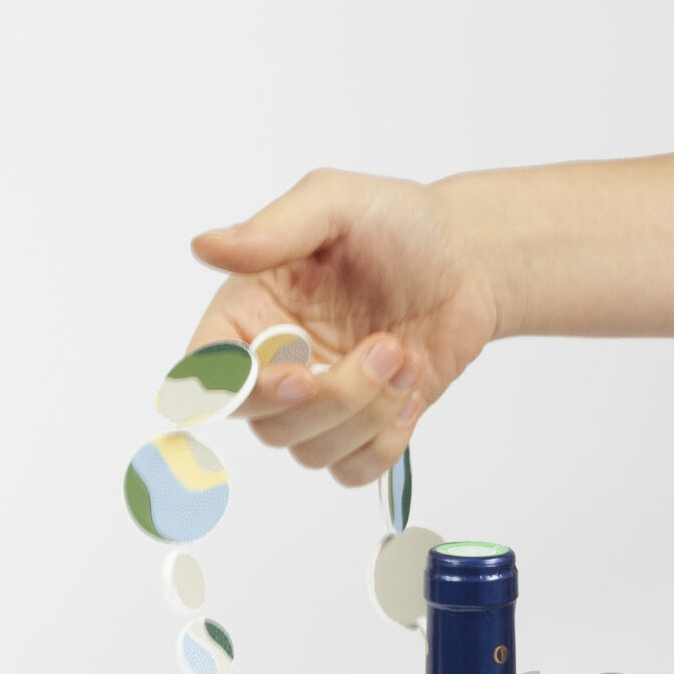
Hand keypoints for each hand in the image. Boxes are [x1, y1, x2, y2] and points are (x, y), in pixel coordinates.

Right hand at [187, 170, 500, 486]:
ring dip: (367, 413)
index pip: (209, 371)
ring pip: (309, 450)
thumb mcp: (335, 203)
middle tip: (385, 345)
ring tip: (406, 356)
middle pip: (265, 423)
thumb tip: (205, 247)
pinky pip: (350, 470)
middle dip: (333, 397)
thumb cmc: (400, 223)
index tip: (301, 375)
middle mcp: (274, 362)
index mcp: (251, 309)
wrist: (467, 260)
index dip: (240, 389)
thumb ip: (273, 231)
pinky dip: (383, 444)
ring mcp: (318, 402)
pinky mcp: (360, 428)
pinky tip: (410, 394)